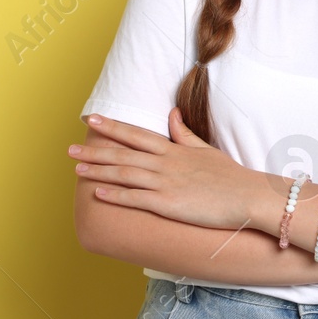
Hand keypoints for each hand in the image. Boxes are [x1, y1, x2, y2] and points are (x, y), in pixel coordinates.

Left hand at [71, 108, 252, 228]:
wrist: (246, 196)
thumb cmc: (229, 175)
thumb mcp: (205, 149)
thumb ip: (184, 133)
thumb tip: (171, 113)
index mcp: (174, 149)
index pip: (136, 134)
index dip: (112, 126)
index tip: (92, 119)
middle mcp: (165, 164)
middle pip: (123, 154)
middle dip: (95, 150)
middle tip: (70, 148)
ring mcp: (165, 184)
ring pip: (124, 174)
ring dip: (98, 170)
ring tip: (77, 168)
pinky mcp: (167, 205)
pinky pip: (135, 199)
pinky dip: (115, 195)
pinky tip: (97, 192)